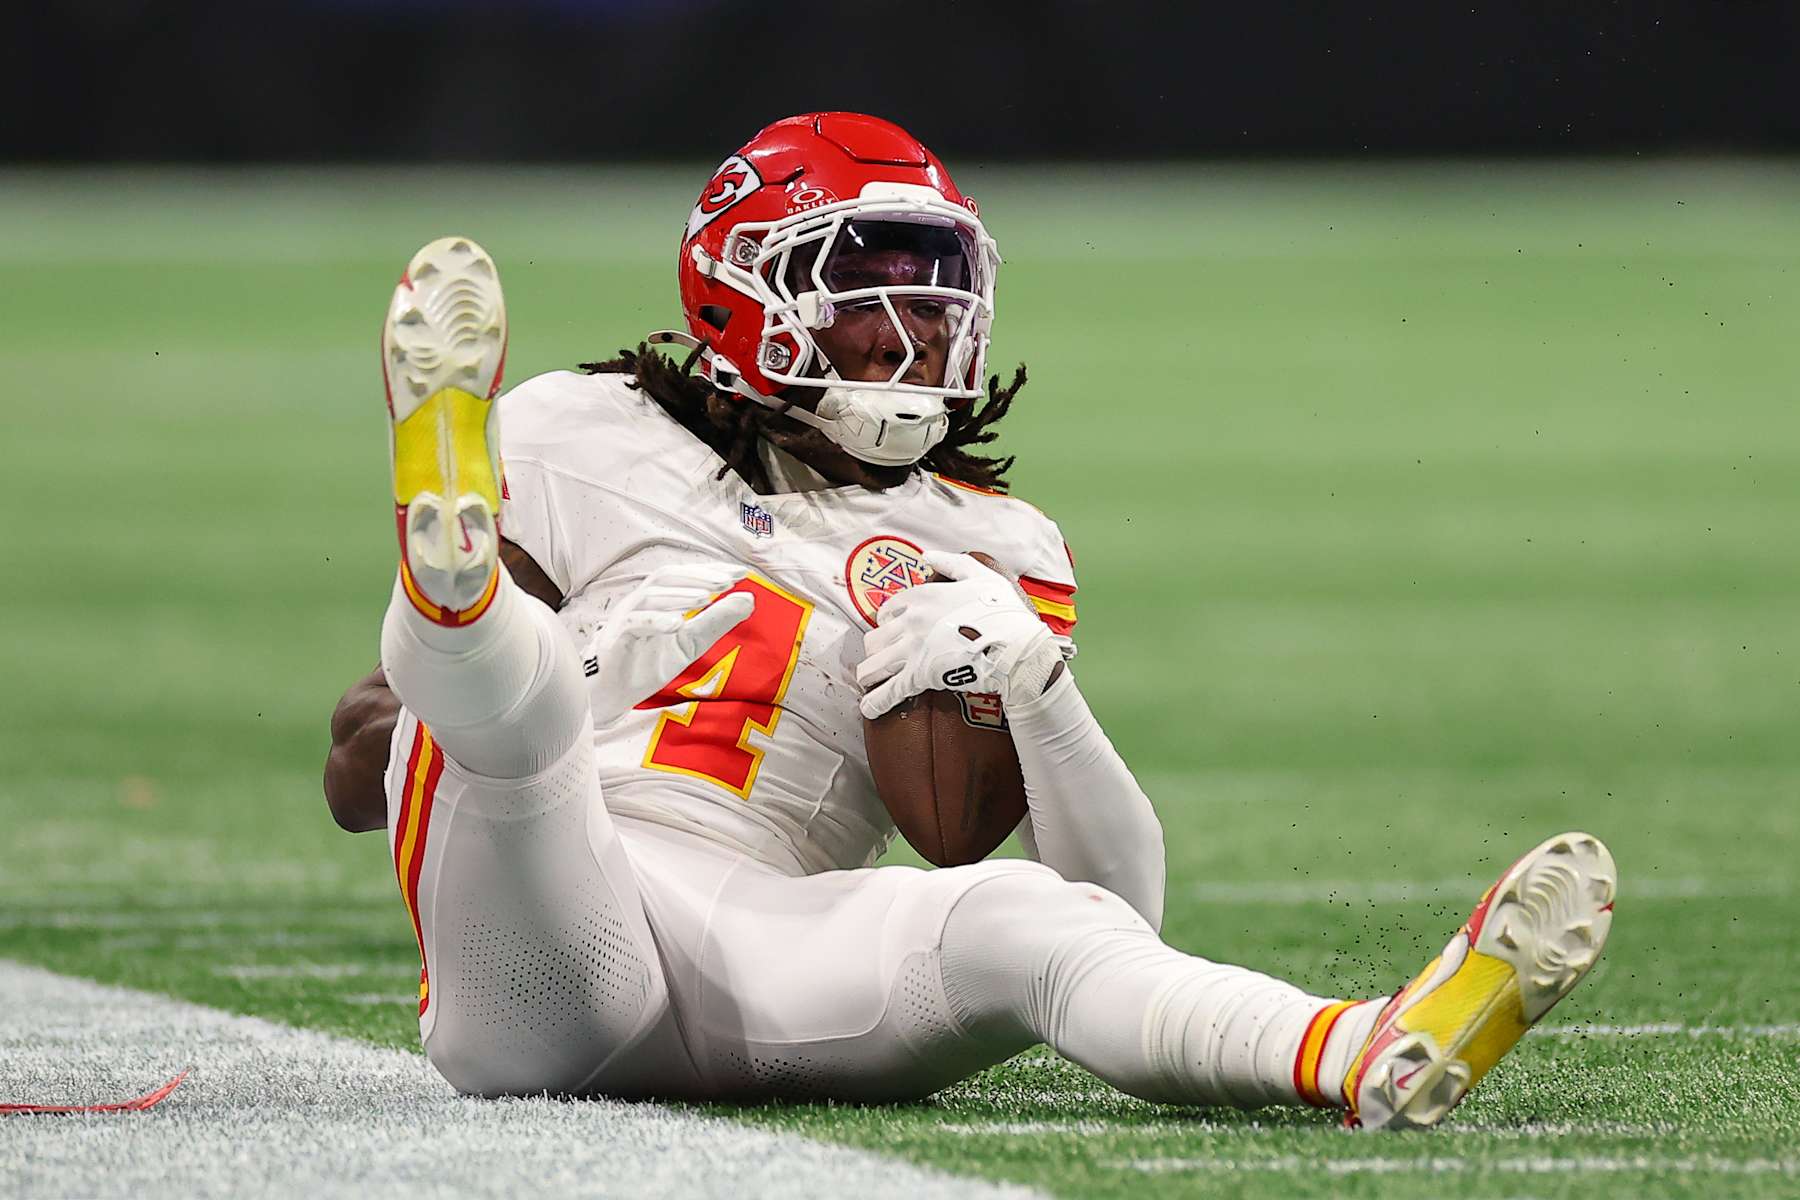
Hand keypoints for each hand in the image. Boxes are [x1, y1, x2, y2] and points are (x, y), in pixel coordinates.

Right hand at [583, 564, 754, 725]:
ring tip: (707, 598)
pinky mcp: (615, 639)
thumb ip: (716, 622)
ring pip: (650, 596)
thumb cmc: (647, 663)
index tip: (741, 573)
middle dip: (698, 577)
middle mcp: (640, 602)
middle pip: (666, 576)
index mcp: (658, 599)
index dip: (712, 571)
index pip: (685, 576)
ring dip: (680, 595)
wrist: (613, 694)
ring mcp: (626, 618)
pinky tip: (677, 624)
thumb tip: (749, 599)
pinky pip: (634, 623)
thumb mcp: (690, 643)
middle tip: (727, 581)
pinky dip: (656, 620)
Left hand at [856, 550, 1060, 718]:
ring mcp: (913, 650)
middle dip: (876, 649)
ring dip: (868, 674)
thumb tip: (928, 556)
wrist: (1016, 645)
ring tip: (868, 682)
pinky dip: (875, 702)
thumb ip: (951, 563)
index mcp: (923, 596)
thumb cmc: (1003, 610)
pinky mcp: (920, 677)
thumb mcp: (980, 575)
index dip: (888, 622)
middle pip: (875, 637)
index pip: (888, 609)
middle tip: (882, 657)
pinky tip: (869, 708)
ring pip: (874, 664)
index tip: (892, 631)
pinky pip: (888, 691)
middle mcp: (911, 621)